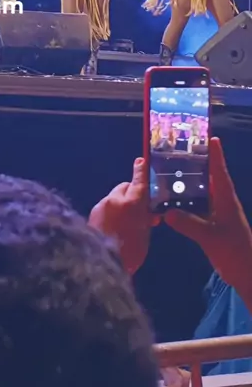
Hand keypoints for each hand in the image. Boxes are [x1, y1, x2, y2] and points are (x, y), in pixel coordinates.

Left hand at [88, 158, 155, 274]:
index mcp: (132, 204)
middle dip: (132, 193)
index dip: (141, 171)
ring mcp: (102, 205)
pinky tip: (112, 227)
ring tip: (124, 222)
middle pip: (126, 187)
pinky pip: (105, 207)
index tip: (141, 161)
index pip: (139, 181)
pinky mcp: (92, 212)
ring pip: (115, 197)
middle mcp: (115, 199)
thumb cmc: (129, 254)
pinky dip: (111, 212)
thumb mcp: (144, 237)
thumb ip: (146, 220)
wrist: (98, 264)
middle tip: (138, 208)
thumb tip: (148, 214)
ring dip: (120, 204)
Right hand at [165, 138, 251, 300]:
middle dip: (198, 164)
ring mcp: (218, 214)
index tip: (210, 137)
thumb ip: (190, 225)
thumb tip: (167, 213)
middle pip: (209, 178)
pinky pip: (197, 208)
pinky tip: (172, 202)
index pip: (220, 172)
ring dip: (189, 183)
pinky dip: (186, 202)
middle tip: (180, 151)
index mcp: (226, 200)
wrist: (247, 273)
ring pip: (202, 193)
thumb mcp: (211, 238)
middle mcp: (222, 203)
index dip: (215, 155)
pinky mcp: (212, 225)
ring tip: (170, 172)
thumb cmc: (235, 251)